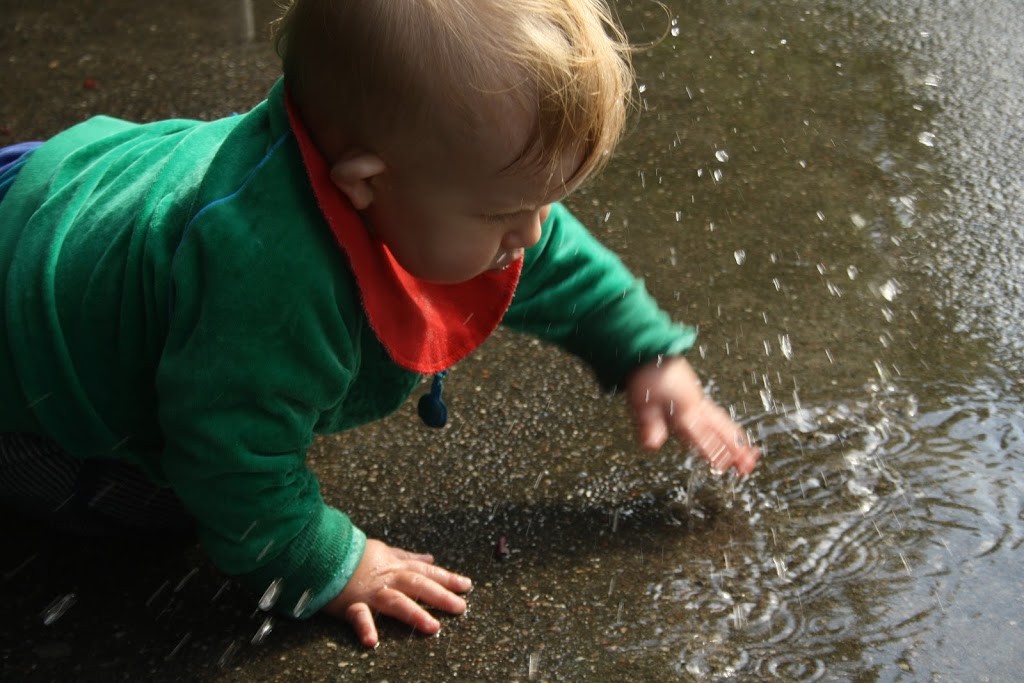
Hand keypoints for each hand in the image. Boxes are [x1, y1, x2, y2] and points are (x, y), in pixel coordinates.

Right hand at [321, 539, 471, 646]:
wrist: (323, 551)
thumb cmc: (353, 553)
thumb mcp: (385, 550)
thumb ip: (408, 557)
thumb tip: (430, 558)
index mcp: (396, 566)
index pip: (427, 572)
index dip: (448, 578)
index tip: (467, 586)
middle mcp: (387, 579)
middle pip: (418, 585)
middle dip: (440, 596)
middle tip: (461, 607)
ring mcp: (370, 592)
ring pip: (396, 601)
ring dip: (414, 613)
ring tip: (433, 627)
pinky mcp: (350, 603)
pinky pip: (358, 616)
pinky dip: (365, 627)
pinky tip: (372, 641)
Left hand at [626, 356, 759, 475]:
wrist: (651, 353)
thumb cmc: (646, 378)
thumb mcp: (642, 404)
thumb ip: (650, 426)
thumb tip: (653, 446)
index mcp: (683, 411)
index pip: (702, 437)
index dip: (713, 453)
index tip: (724, 468)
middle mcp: (697, 407)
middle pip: (720, 432)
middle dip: (735, 450)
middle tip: (748, 468)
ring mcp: (700, 402)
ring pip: (724, 424)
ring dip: (738, 441)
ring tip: (751, 456)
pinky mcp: (698, 398)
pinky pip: (720, 417)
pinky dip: (731, 429)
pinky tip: (734, 436)